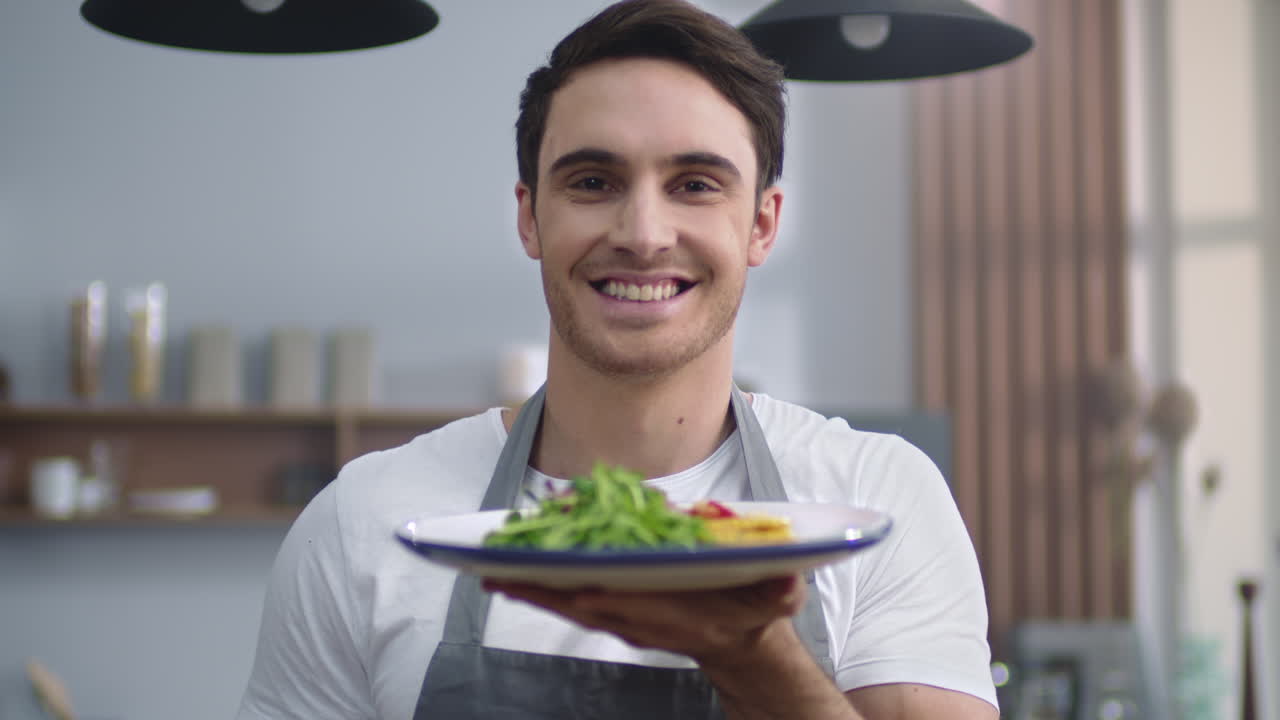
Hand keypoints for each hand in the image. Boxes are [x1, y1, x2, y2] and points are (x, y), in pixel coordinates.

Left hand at [483, 574, 805, 666]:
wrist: (740, 642)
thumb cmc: (753, 611)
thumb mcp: (777, 597)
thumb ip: (782, 590)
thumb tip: (790, 581)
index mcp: (674, 613)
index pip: (629, 605)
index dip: (596, 595)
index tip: (562, 583)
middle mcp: (641, 618)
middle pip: (582, 603)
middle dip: (540, 590)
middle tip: (494, 571)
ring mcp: (623, 617)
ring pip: (569, 602)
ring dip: (531, 588)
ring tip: (488, 569)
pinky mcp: (614, 611)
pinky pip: (571, 599)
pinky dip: (542, 586)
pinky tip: (515, 572)